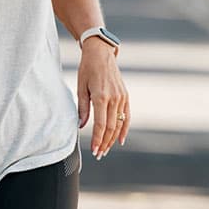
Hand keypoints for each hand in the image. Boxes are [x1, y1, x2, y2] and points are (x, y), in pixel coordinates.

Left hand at [77, 38, 128, 159]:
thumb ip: (82, 107)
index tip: (94, 151)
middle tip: (99, 154)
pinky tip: (119, 140)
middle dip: (104, 143)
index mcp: (100, 96)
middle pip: (111, 128)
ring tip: (105, 149)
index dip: (97, 140)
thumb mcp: (80, 87)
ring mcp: (122, 98)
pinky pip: (127, 117)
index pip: (100, 125)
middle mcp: (113, 98)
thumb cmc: (87, 69)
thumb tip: (81, 126)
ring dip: (112, 139)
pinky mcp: (126, 96)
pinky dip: (124, 129)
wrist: (101, 53)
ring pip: (119, 124)